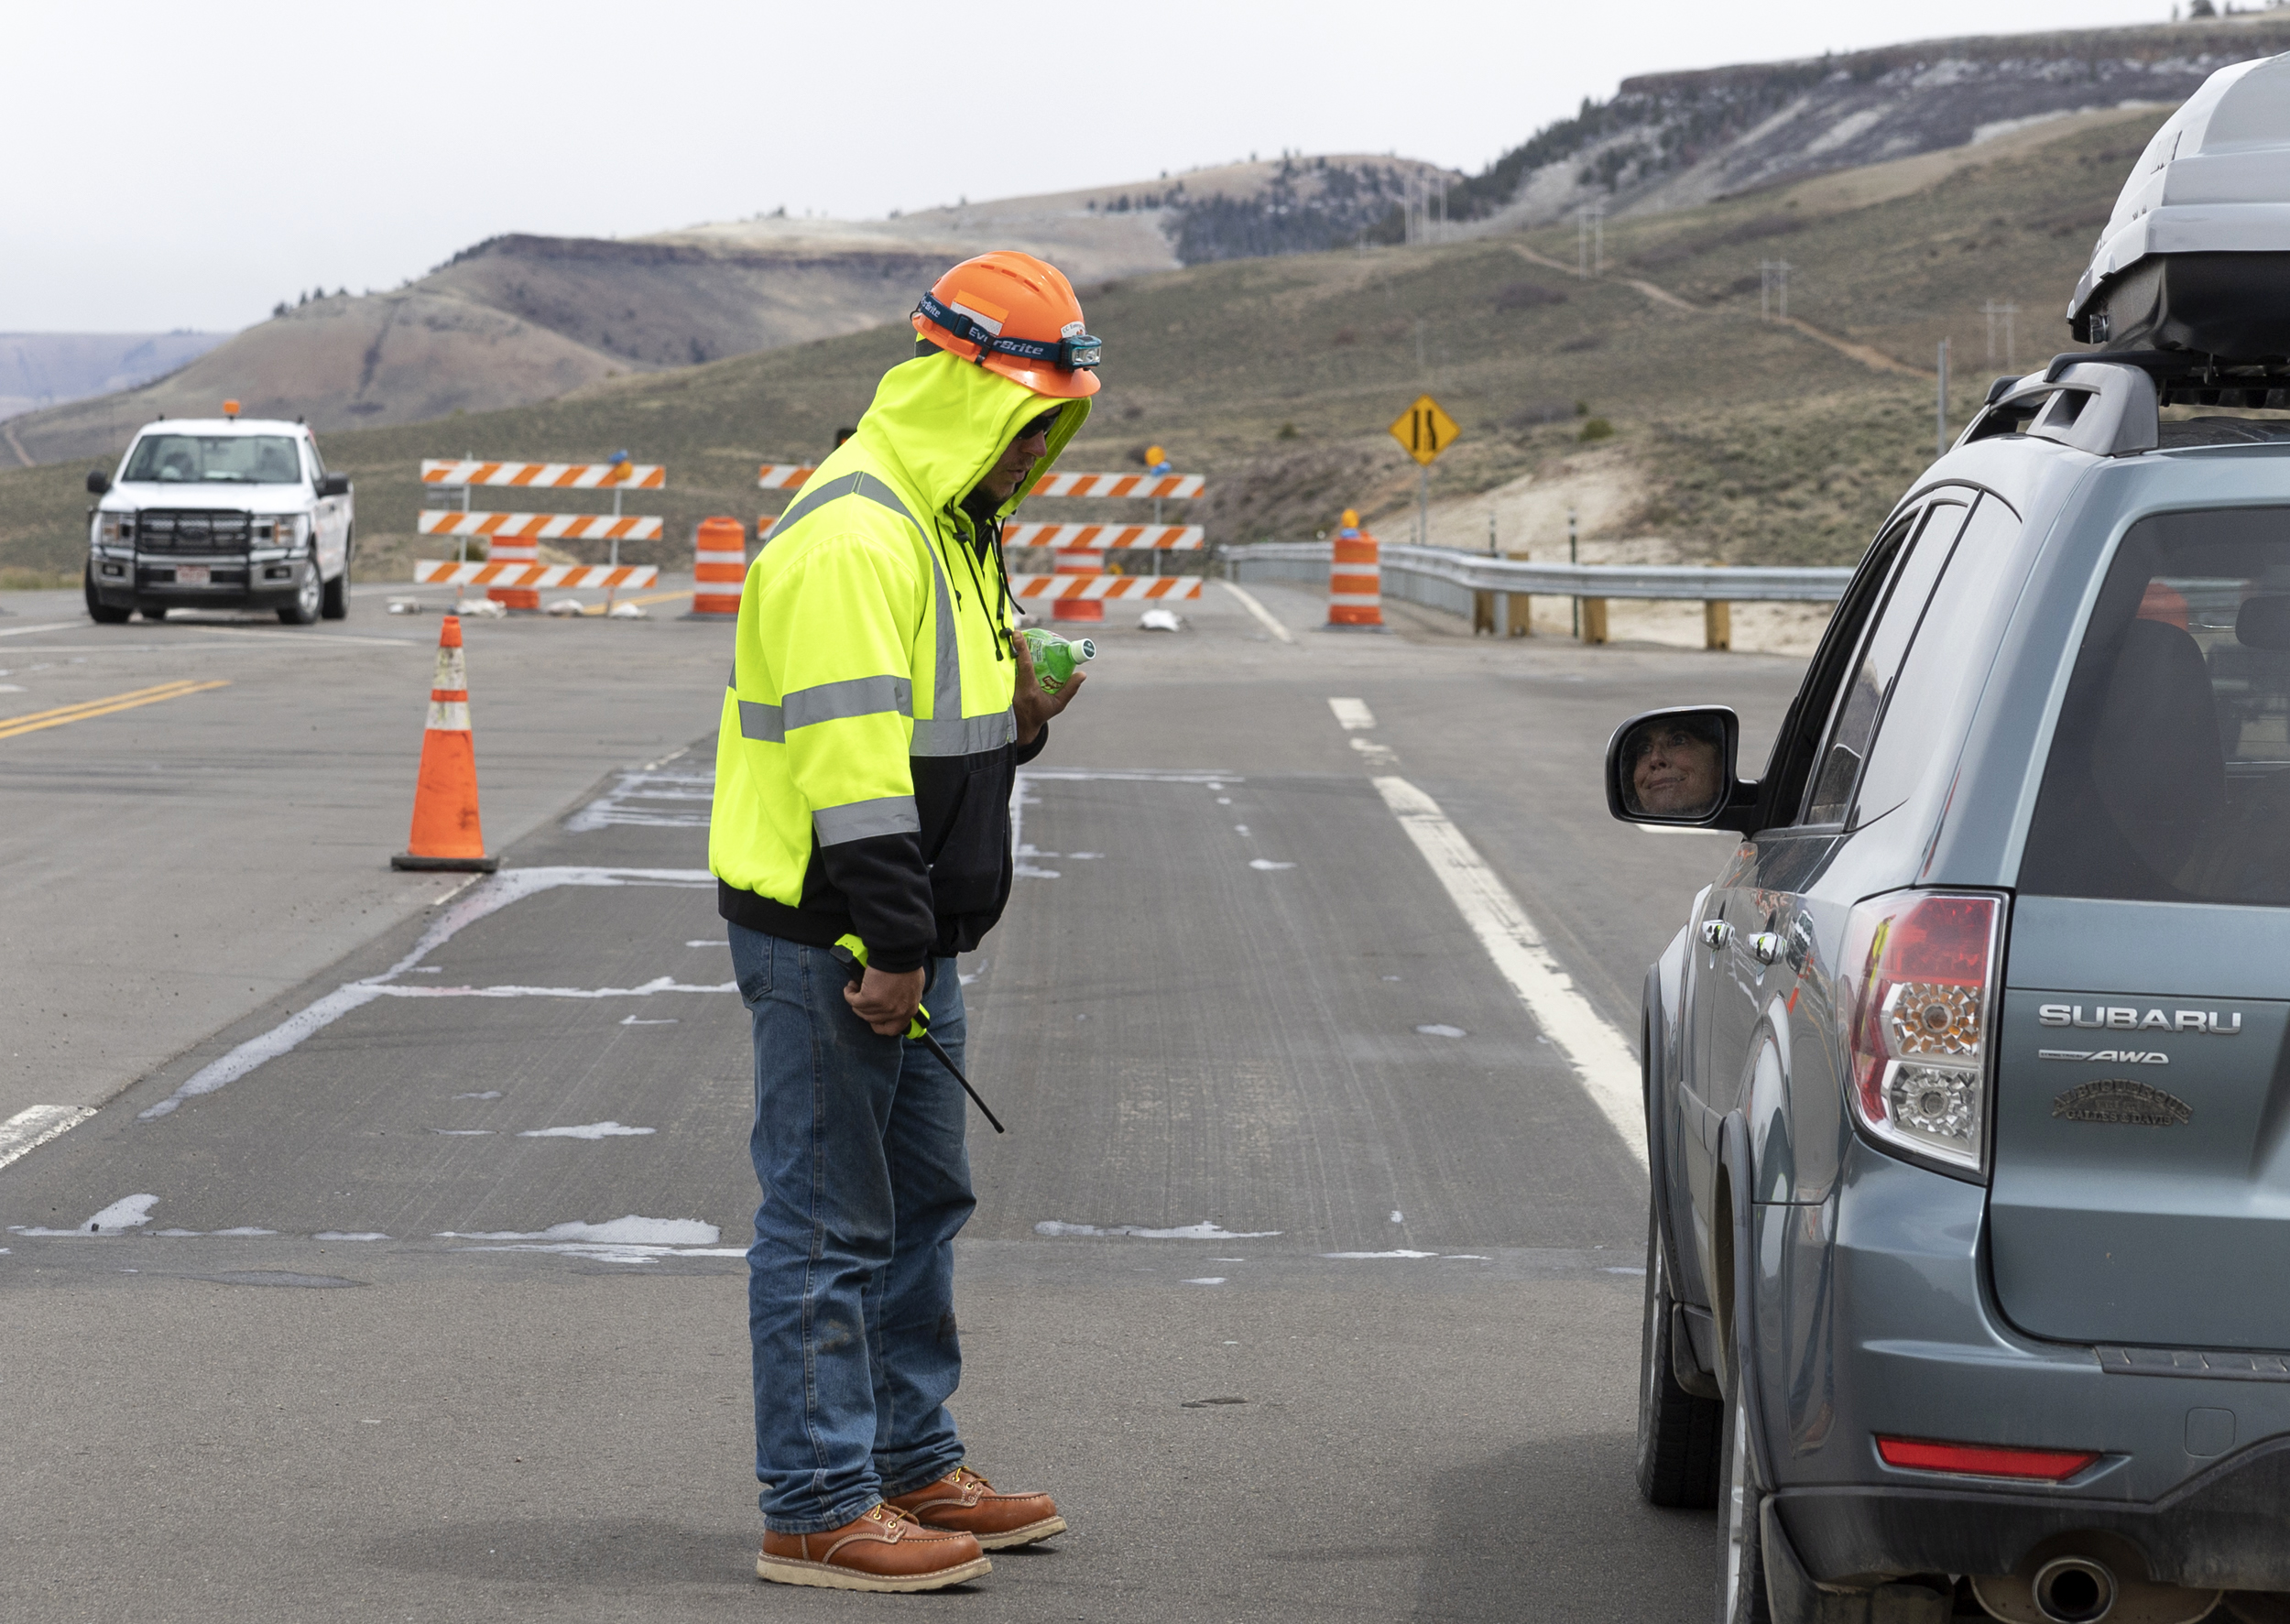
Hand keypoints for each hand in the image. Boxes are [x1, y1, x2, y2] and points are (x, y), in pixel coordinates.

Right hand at [845, 964, 925, 1035]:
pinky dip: (849, 994)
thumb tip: (896, 1002)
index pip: (891, 1029)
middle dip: (865, 1010)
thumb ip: (905, 999)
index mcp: (909, 1010)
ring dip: (856, 1001)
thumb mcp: (914, 987)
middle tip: (862, 998)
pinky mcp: (870, 999)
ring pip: (862, 1011)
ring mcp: (883, 1007)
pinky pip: (853, 1001)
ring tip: (855, 989)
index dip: (879, 1024)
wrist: (899, 954)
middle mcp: (896, 1012)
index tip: (873, 1017)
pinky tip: (850, 987)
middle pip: (873, 1020)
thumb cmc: (907, 964)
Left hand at [1011, 628, 1084, 745]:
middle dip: (1012, 645)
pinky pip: (1002, 669)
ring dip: (1008, 651)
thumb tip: (1082, 674)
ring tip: (1012, 639)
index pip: (1025, 666)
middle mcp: (1014, 687)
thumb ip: (1070, 689)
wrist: (1021, 726)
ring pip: (1004, 664)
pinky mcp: (1000, 686)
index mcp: (1028, 690)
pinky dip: (1006, 659)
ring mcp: (1005, 687)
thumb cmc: (1040, 713)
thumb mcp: (1058, 704)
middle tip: (1016, 632)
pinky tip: (1009, 651)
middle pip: (1012, 661)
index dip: (1021, 649)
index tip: (1017, 634)